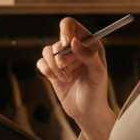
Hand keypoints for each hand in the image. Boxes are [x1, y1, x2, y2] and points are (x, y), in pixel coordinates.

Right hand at [37, 17, 116, 139]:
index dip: (66, 31)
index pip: (71, 26)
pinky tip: (57, 80)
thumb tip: (74, 42)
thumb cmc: (96, 93)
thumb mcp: (98, 74)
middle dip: (61, 55)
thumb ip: (89, 56)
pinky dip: (47, 71)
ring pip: (48, 50)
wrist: (86, 112)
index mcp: (89, 45)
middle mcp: (75, 49)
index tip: (66, 42)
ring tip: (66, 77)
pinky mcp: (52, 70)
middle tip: (68, 67)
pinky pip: (41, 62)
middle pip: (58, 39)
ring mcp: (62, 59)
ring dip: (55, 66)